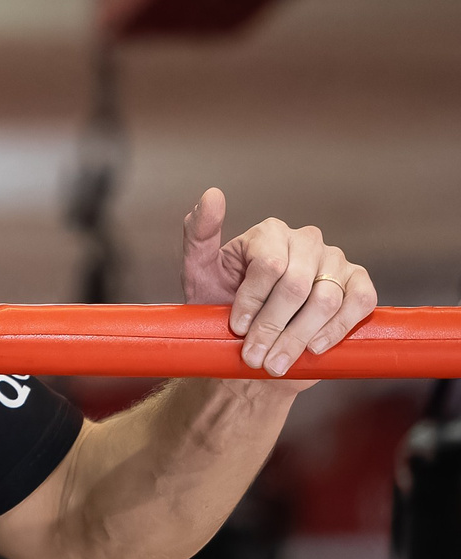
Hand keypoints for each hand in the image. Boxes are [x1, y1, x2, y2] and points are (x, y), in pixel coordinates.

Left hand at [180, 189, 375, 381]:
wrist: (249, 343)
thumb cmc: (220, 305)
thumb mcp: (199, 272)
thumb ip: (199, 234)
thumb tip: (213, 195)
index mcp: (269, 233)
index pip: (269, 264)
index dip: (253, 301)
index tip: (237, 328)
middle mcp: (306, 241)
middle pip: (297, 284)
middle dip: (273, 326)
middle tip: (255, 357)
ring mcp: (335, 261)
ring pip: (326, 299)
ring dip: (299, 337)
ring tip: (276, 364)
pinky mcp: (357, 284)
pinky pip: (360, 301)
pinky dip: (338, 328)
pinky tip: (314, 348)